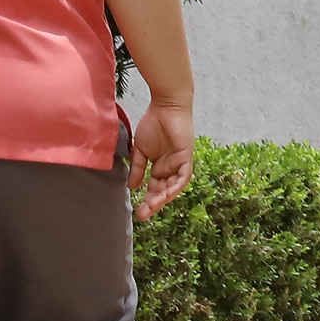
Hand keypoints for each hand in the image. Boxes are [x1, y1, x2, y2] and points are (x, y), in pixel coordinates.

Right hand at [129, 101, 194, 220]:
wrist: (165, 105)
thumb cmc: (153, 123)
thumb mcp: (140, 150)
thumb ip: (137, 168)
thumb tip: (132, 188)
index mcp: (160, 166)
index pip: (154, 187)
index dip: (147, 199)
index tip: (138, 212)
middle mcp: (171, 167)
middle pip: (164, 190)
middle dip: (154, 203)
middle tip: (142, 215)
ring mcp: (180, 162)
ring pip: (174, 186)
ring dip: (164, 198)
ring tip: (152, 207)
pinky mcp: (187, 156)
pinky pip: (184, 175)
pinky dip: (176, 185)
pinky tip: (167, 195)